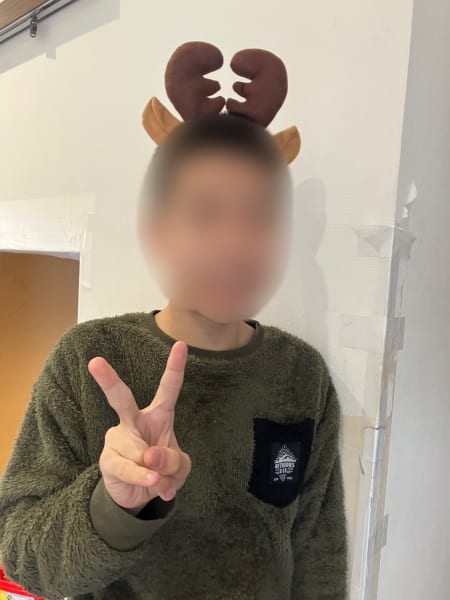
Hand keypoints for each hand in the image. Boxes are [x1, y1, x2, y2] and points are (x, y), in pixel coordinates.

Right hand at [88, 340, 191, 513]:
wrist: (140, 496)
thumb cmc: (163, 470)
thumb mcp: (179, 468)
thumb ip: (173, 461)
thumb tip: (150, 457)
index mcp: (158, 415)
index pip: (168, 388)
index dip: (175, 367)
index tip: (181, 344)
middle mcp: (133, 421)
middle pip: (121, 399)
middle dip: (108, 380)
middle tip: (94, 362)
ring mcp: (117, 439)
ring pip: (140, 450)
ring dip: (156, 468)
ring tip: (157, 476)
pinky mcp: (108, 460)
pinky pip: (128, 468)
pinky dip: (144, 478)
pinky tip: (151, 482)